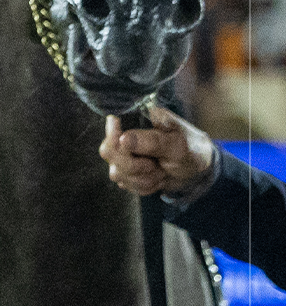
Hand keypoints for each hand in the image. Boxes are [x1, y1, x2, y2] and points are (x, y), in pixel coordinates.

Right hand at [101, 105, 216, 199]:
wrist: (197, 171)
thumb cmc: (191, 150)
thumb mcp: (177, 145)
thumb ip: (152, 141)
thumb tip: (123, 139)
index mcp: (140, 119)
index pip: (112, 129)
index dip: (118, 144)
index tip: (135, 152)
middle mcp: (128, 135)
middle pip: (109, 152)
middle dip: (134, 166)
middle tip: (155, 165)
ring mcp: (124, 154)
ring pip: (116, 173)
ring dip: (142, 179)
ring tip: (161, 172)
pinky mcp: (126, 171)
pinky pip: (124, 184)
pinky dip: (143, 186)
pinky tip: (156, 178)